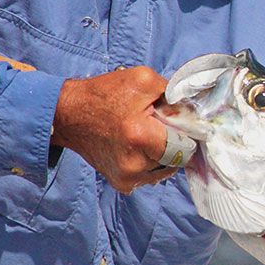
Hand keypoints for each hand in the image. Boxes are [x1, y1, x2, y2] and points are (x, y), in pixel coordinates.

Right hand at [51, 67, 179, 192]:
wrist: (68, 114)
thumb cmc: (104, 94)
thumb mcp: (143, 80)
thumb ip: (175, 93)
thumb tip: (196, 109)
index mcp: (141, 136)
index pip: (186, 147)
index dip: (186, 133)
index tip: (178, 124)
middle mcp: (134, 164)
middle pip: (178, 159)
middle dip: (174, 142)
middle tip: (157, 126)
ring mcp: (127, 178)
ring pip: (166, 169)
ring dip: (163, 153)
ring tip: (143, 134)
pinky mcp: (122, 184)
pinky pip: (151, 175)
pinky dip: (150, 161)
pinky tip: (136, 146)